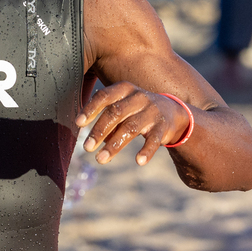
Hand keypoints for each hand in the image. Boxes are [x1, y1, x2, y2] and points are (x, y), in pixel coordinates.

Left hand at [76, 82, 191, 166]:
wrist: (173, 111)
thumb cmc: (137, 110)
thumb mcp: (123, 107)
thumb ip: (106, 120)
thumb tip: (89, 139)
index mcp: (124, 89)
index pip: (104, 96)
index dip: (90, 109)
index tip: (78, 123)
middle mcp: (138, 97)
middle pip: (115, 112)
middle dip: (99, 130)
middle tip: (86, 148)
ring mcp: (152, 111)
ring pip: (131, 128)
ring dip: (114, 145)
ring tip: (100, 159)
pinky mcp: (163, 127)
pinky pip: (154, 140)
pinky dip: (146, 151)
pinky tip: (139, 161)